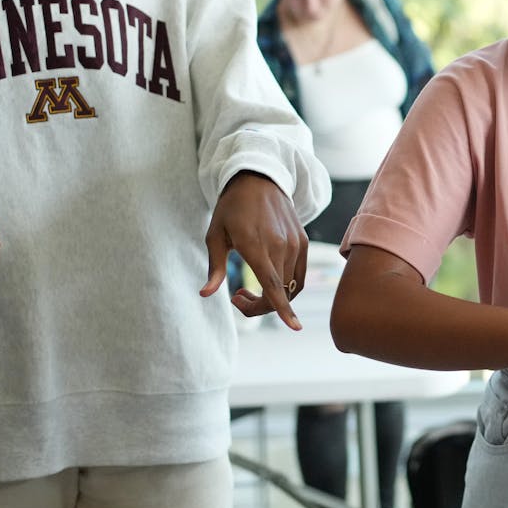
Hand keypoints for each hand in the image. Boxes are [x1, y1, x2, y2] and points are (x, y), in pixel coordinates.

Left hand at [201, 172, 307, 329]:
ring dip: (272, 297)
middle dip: (259, 307)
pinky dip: (285, 286)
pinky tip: (268, 278)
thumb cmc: (231, 208)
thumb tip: (205, 294)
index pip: (272, 284)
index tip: (295, 328)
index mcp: (255, 244)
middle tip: (236, 298)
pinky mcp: (302, 242)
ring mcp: (294, 244)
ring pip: (290, 286)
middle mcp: (280, 245)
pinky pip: (298, 274)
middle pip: (279, 292)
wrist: (260, 179)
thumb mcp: (215, 234)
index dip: (283, 309)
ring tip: (248, 289)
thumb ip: (214, 267)